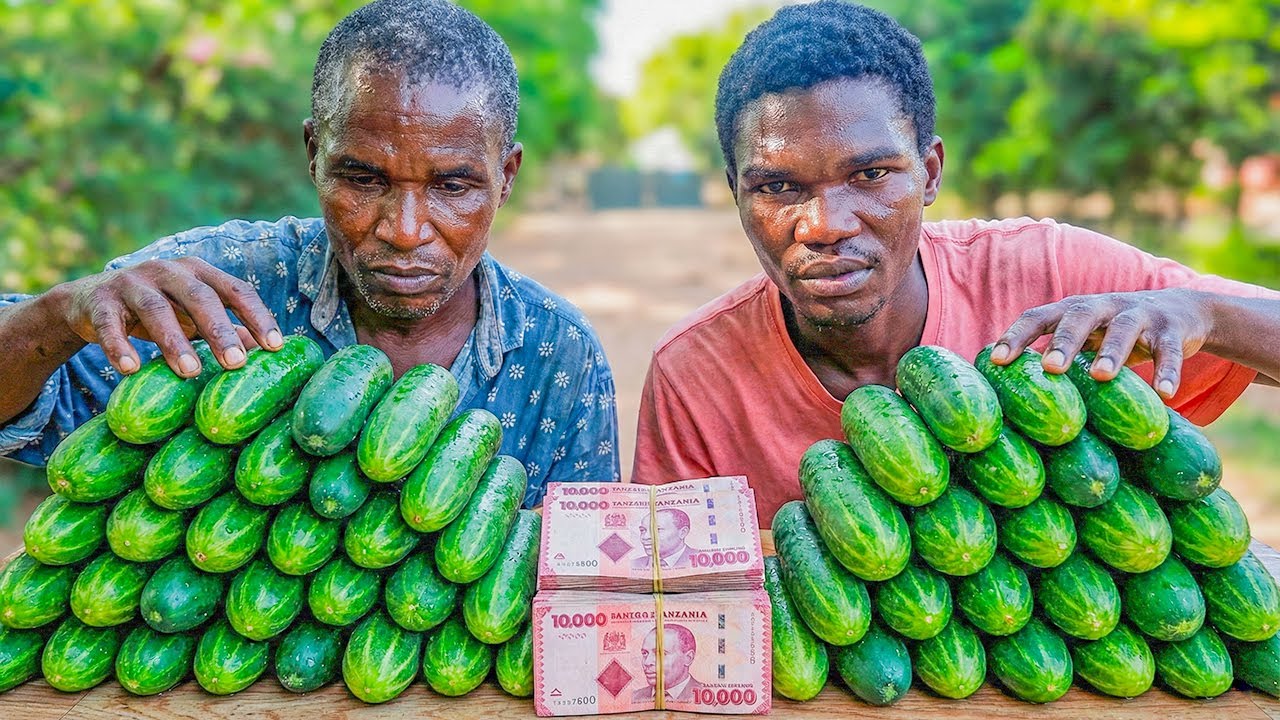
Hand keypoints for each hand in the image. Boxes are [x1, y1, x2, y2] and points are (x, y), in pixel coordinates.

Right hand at [48, 257, 282, 377]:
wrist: (89, 301)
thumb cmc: (159, 310)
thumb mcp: (194, 315)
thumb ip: (229, 328)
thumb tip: (271, 352)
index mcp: (199, 272)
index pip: (235, 290)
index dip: (257, 316)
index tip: (276, 346)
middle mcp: (168, 270)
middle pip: (199, 296)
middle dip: (220, 330)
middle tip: (236, 364)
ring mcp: (131, 282)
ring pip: (156, 309)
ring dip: (174, 340)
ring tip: (191, 372)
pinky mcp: (99, 301)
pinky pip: (108, 324)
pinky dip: (119, 345)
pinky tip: (130, 369)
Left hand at [989, 288, 1211, 398]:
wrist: (1182, 311)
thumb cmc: (1114, 332)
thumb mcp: (1084, 337)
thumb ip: (1055, 353)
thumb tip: (1008, 388)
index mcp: (1074, 309)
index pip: (1040, 317)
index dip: (1017, 336)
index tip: (996, 360)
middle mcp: (1104, 306)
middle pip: (1079, 316)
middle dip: (1064, 341)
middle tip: (1050, 368)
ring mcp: (1140, 315)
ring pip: (1124, 329)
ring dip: (1112, 352)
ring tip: (1101, 376)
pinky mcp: (1172, 330)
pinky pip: (1170, 350)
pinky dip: (1168, 371)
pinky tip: (1164, 395)